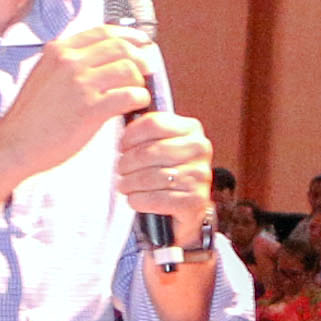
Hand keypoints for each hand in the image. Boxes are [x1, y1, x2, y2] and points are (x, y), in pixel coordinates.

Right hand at [0, 23, 156, 178]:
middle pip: (121, 48)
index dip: (129, 36)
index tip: (142, 42)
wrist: (16, 142)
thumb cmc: (33, 114)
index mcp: (59, 50)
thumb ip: (70, 61)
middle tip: (146, 72)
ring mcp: (80, 84)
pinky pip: (129, 95)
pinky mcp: (90, 108)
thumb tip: (103, 55)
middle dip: (140, 59)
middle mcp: (69, 62)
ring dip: (140, 81)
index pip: (103, 32)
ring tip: (136, 93)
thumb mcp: (46, 74)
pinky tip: (135, 106)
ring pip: (129, 69)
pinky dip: (139, 99)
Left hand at [117, 111, 213, 238]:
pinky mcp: (195, 200)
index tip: (122, 146)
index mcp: (191, 129)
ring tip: (124, 185)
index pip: (153, 124)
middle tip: (120, 169)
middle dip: (126, 163)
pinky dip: (138, 200)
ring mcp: (200, 175)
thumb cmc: (168, 170)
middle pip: (149, 151)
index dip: (130, 136)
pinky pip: (155, 199)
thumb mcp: (162, 144)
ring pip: (149, 177)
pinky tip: (135, 198)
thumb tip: (123, 115)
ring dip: (129, 183)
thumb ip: (148, 131)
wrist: (187, 205)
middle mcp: (200, 149)